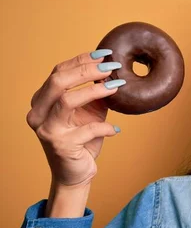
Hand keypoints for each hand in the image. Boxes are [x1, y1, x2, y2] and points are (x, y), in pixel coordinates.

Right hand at [26, 50, 123, 188]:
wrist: (76, 173)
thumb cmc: (83, 139)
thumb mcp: (91, 111)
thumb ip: (96, 92)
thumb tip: (111, 70)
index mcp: (42, 101)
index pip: (58, 72)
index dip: (81, 60)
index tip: (105, 54)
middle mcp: (38, 113)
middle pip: (58, 81)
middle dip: (86, 70)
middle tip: (111, 66)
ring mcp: (46, 129)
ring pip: (67, 100)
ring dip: (95, 91)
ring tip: (116, 87)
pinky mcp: (59, 145)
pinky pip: (85, 130)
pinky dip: (104, 127)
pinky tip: (115, 130)